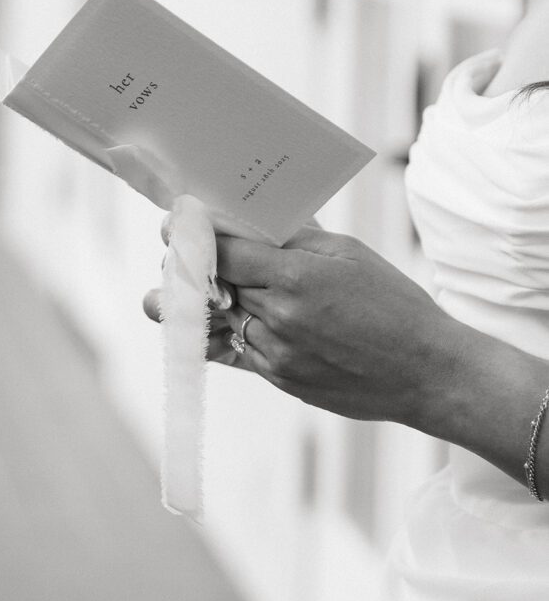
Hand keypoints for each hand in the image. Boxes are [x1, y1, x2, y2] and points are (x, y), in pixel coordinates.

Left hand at [143, 216, 548, 494]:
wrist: (425, 373)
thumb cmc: (394, 306)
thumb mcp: (348, 254)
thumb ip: (293, 238)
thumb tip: (250, 221)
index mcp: (294, 277)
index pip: (220, 252)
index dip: (191, 237)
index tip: (175, 225)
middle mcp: (277, 317)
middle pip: (208, 287)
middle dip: (191, 268)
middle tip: (181, 252)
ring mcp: (275, 354)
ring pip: (216, 321)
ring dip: (205, 303)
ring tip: (197, 287)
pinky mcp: (278, 379)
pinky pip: (235, 351)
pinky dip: (227, 332)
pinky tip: (228, 319)